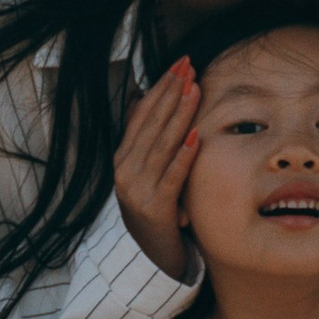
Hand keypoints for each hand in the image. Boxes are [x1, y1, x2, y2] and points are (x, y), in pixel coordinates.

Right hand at [114, 58, 198, 280]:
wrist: (152, 253)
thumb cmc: (156, 205)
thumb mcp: (146, 170)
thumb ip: (145, 138)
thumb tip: (142, 96)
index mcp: (122, 158)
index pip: (142, 115)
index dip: (161, 88)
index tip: (178, 65)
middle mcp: (125, 171)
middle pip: (152, 125)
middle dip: (172, 93)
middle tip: (189, 67)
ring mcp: (138, 190)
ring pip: (162, 146)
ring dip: (180, 115)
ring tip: (194, 90)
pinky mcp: (155, 209)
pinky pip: (172, 177)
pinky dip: (184, 156)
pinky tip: (195, 136)